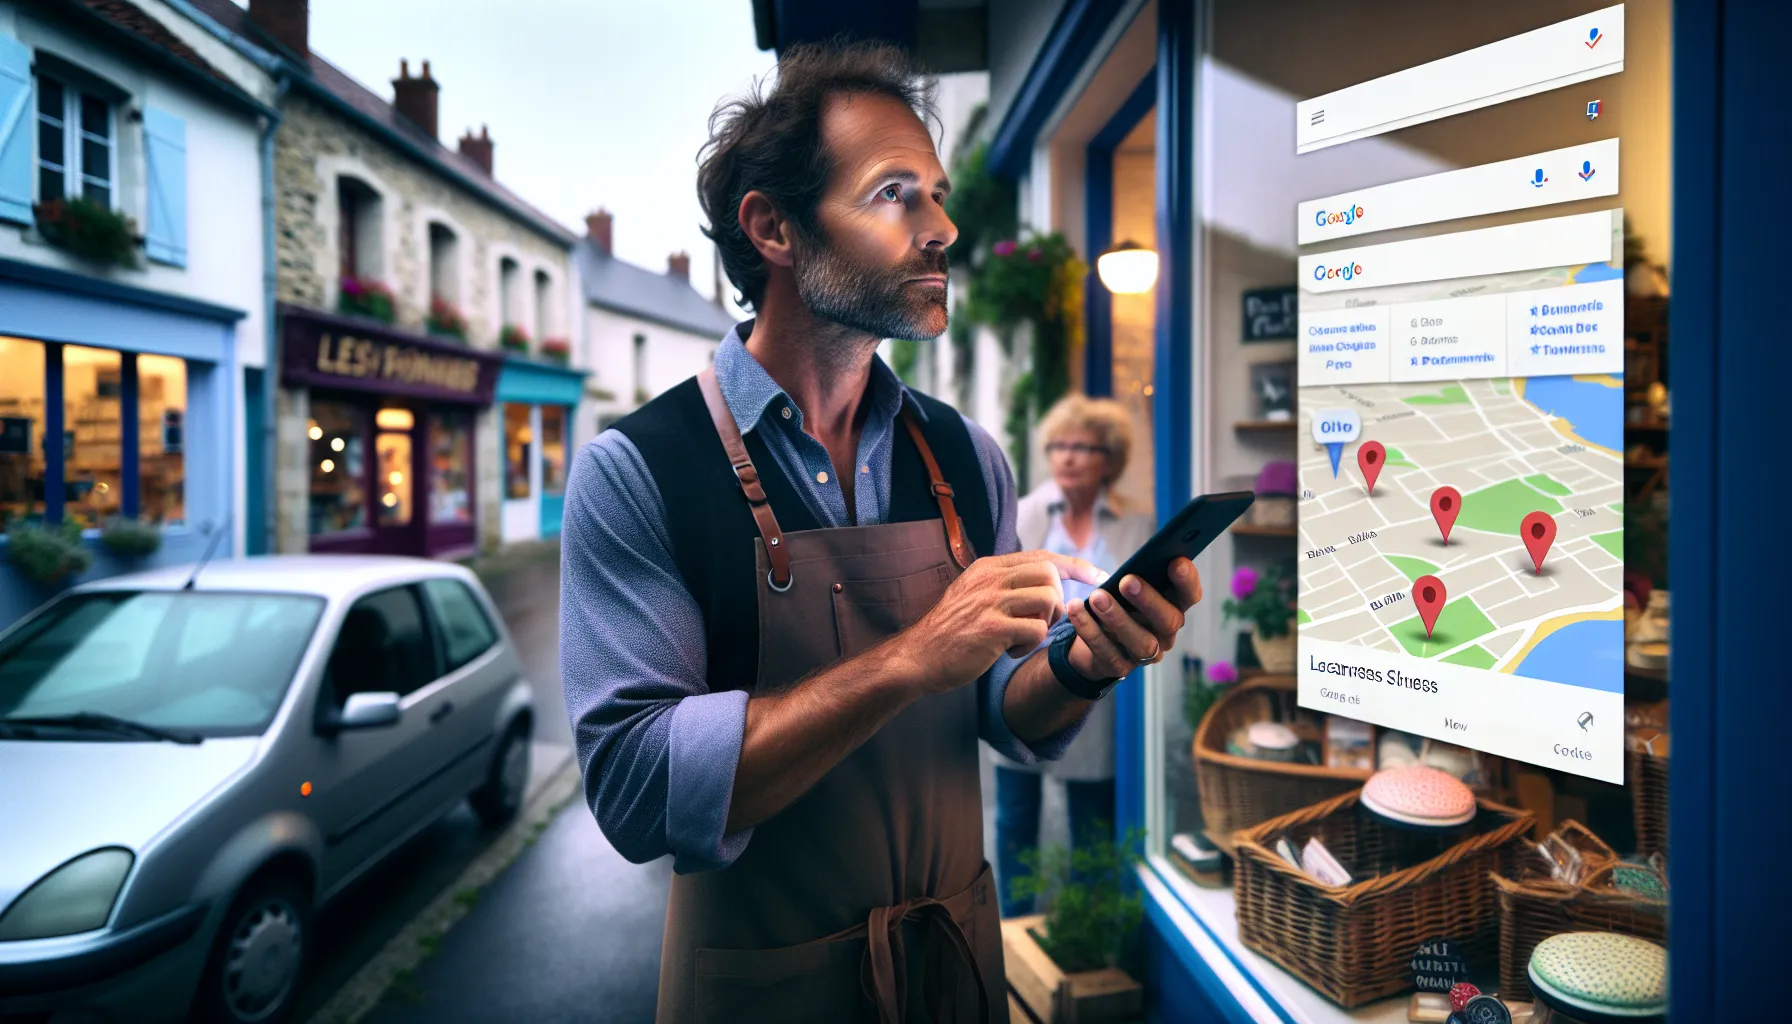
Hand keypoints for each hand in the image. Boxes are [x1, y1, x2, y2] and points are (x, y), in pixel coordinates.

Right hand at [892, 550, 1108, 695]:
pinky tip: (1010, 651)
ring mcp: (990, 602)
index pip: (1042, 556)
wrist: (918, 657)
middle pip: (1049, 575)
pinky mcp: (991, 629)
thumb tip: (1044, 578)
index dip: (1074, 565)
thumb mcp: (973, 594)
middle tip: (1040, 623)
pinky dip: (1030, 645)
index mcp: (988, 568)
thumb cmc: (950, 631)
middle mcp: (990, 579)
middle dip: (1056, 602)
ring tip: (1023, 637)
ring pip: (1048, 600)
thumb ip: (1004, 583)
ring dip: (1045, 624)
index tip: (1097, 575)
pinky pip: (1036, 631)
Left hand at [1066, 558, 1201, 679]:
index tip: (1176, 562)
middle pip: (1168, 621)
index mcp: (1172, 608)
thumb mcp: (1126, 587)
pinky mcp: (1118, 667)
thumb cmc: (1116, 603)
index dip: (1187, 581)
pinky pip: (1105, 650)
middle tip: (1127, 581)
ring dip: (1117, 617)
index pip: (1190, 596)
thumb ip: (1138, 573)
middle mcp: (1165, 634)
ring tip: (1097, 597)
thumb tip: (1143, 557)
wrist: (1091, 640)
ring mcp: (1144, 655)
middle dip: (1149, 600)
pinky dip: (1089, 628)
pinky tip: (1076, 608)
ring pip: (1140, 641)